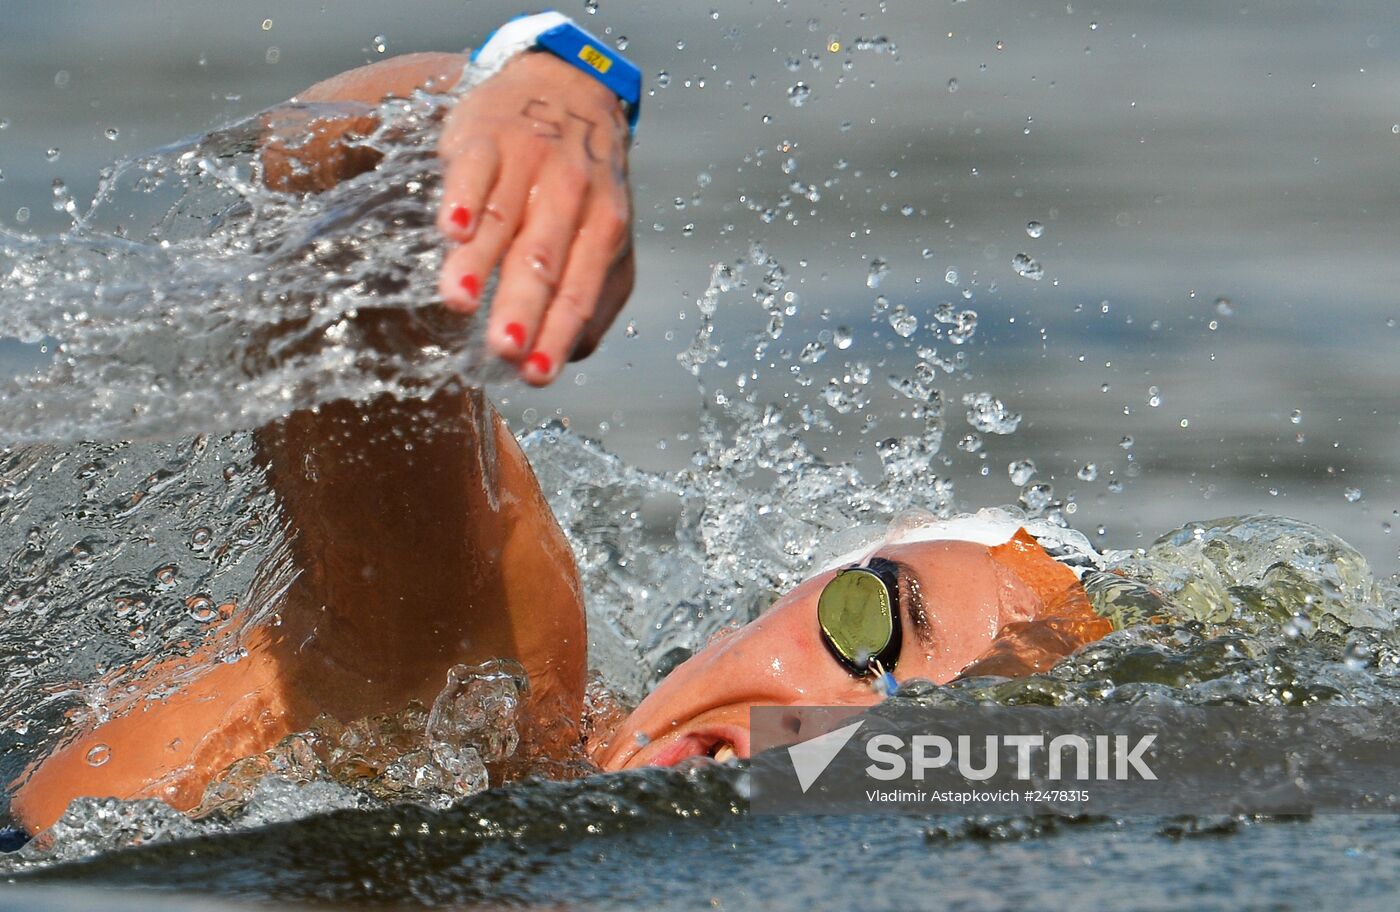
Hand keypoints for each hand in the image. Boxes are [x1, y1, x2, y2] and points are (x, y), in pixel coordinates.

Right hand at [435, 53, 634, 384]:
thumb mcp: (606, 235)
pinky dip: (462, 198)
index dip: (557, 334)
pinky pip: (474, 169)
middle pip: (540, 260)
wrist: (569, 88)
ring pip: (502, 218)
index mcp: (603, 228)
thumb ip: (596, 296)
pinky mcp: (487, 137)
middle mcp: (570, 196)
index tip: (535, 374)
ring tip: (457, 300)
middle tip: (503, 348)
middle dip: (521, 307)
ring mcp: (528, 163)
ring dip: (478, 261)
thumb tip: (573, 354)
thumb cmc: (584, 182)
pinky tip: (449, 229)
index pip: (578, 291)